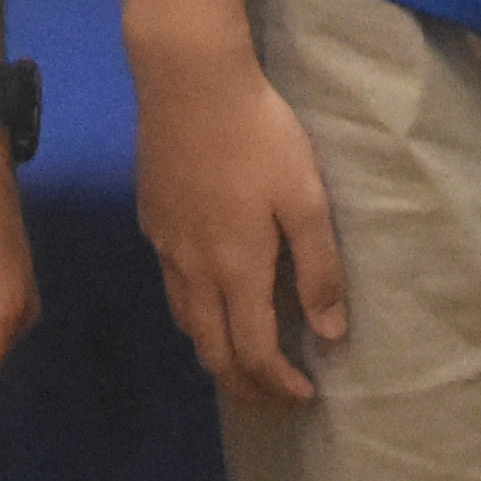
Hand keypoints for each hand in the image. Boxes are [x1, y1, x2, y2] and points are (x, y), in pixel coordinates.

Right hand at [131, 37, 343, 409]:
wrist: (188, 83)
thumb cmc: (258, 136)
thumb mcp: (305, 198)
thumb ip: (318, 268)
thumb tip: (329, 334)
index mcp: (237, 270)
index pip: (254, 354)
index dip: (278, 385)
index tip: (304, 397)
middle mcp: (195, 271)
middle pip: (213, 353)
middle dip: (245, 387)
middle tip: (274, 397)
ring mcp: (167, 247)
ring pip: (187, 324)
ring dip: (216, 354)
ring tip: (244, 359)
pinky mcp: (151, 221)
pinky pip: (171, 288)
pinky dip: (194, 315)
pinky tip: (210, 297)